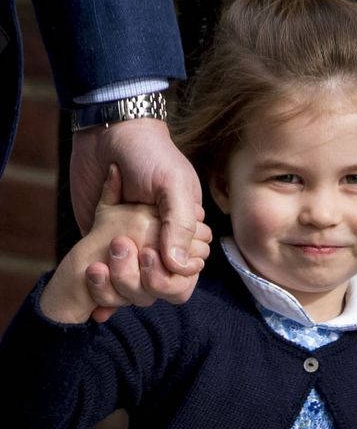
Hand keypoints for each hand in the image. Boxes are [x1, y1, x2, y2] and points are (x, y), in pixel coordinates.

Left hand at [85, 165, 210, 321]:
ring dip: (119, 284)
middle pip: (161, 281)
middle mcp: (159, 239)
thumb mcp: (173, 184)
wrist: (107, 132)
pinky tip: (96, 295)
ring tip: (102, 267)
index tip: (152, 258)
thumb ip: (180, 224)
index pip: (188, 269)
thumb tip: (178, 265)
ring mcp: (131, 242)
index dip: (174, 276)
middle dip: (144, 281)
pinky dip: (102, 288)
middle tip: (127, 253)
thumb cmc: (149, 154)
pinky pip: (107, 273)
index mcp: (183, 228)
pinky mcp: (102, 240)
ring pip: (133, 283)